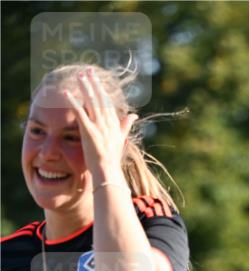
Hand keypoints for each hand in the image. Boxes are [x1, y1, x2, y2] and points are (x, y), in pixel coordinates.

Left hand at [64, 67, 136, 185]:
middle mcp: (108, 123)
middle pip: (100, 98)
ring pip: (91, 102)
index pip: (108, 103)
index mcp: (115, 125)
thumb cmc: (113, 160)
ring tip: (78, 76)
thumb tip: (134, 115)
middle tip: (87, 70)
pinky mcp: (89, 132)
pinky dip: (73, 102)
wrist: (108, 173)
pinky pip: (80, 113)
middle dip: (93, 83)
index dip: (101, 89)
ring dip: (84, 88)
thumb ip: (126, 126)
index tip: (96, 78)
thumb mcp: (121, 140)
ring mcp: (99, 127)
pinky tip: (66, 93)